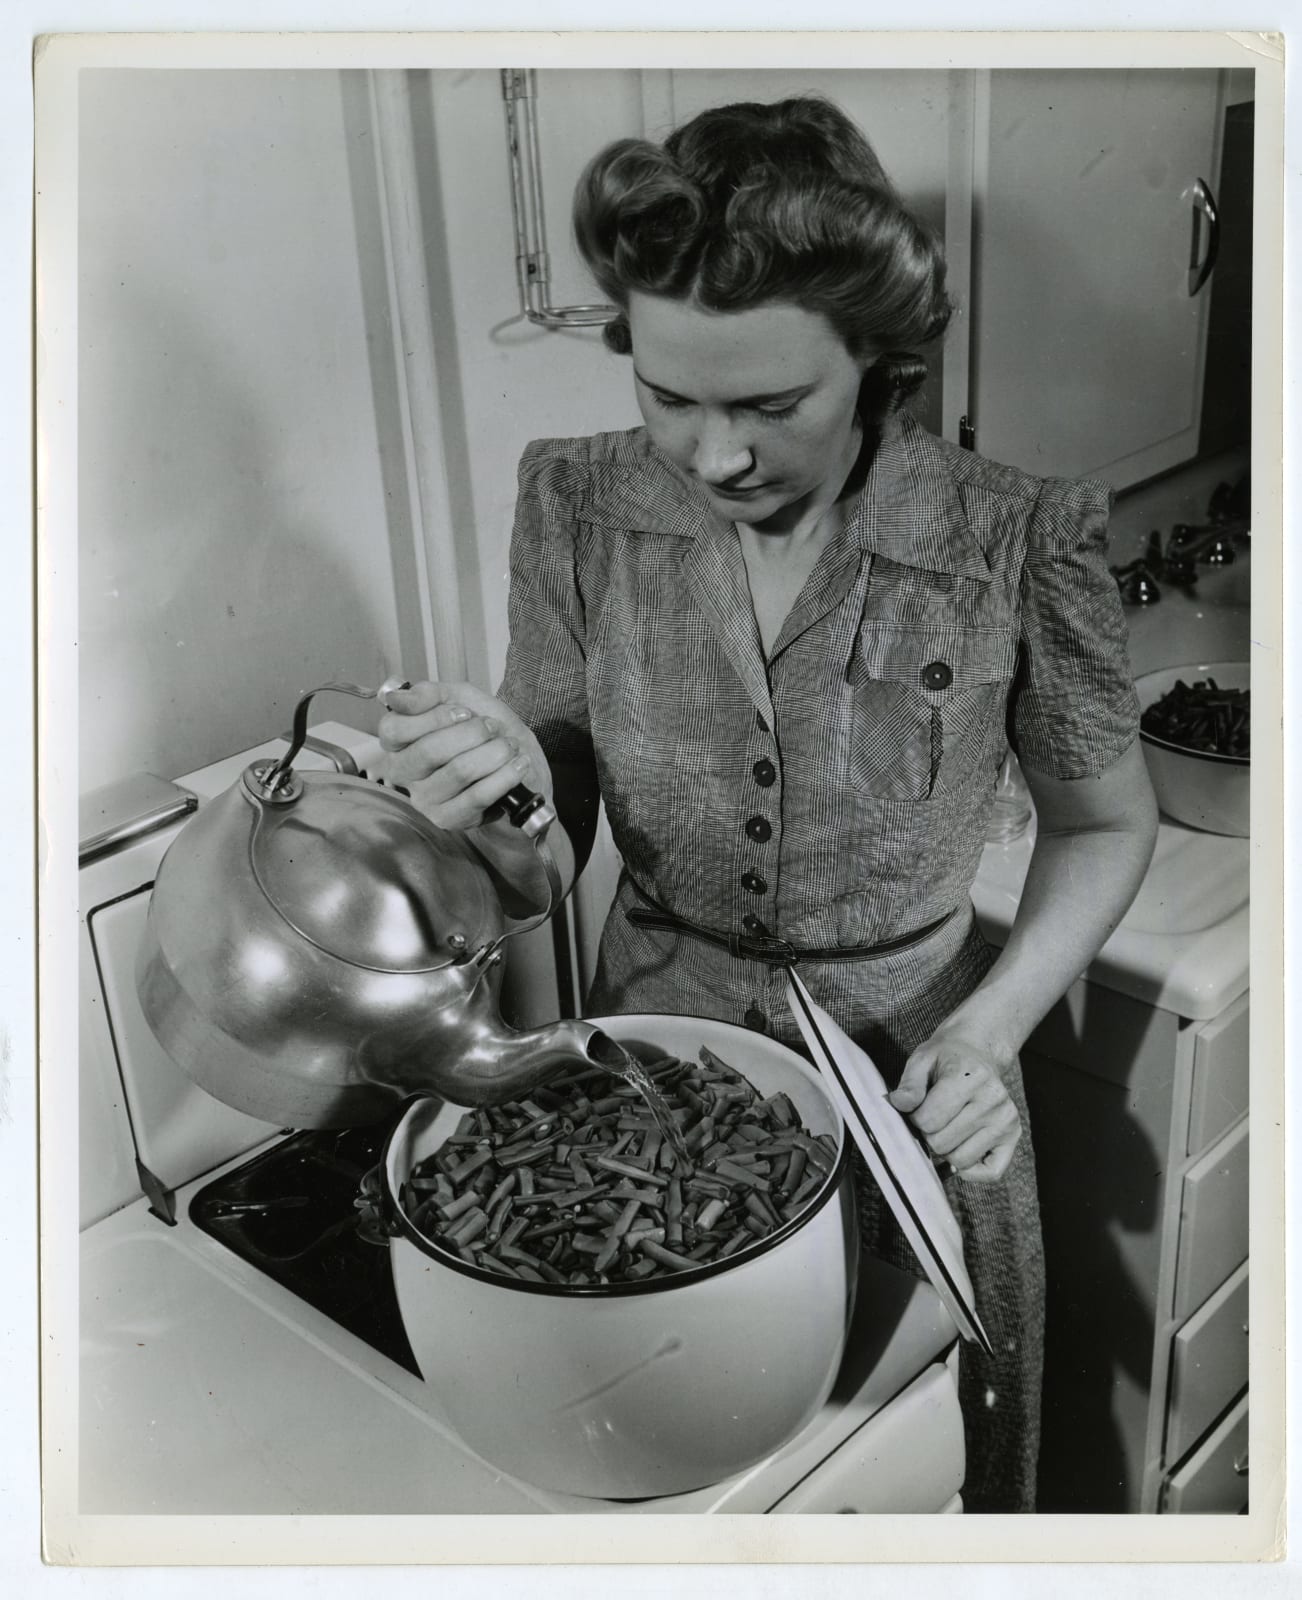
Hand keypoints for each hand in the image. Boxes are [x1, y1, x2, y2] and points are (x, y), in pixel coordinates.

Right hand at [376, 680, 548, 831]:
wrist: (518, 764)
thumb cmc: (484, 732)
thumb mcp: (460, 699)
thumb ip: (429, 694)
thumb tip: (395, 697)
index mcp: (398, 742)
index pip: (393, 729)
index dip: (434, 717)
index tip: (465, 712)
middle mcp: (404, 774)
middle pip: (428, 751)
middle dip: (472, 733)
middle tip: (494, 728)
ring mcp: (425, 800)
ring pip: (458, 771)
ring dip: (494, 753)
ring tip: (510, 746)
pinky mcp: (449, 820)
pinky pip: (477, 797)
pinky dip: (504, 776)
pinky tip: (518, 765)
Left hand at [887, 1027, 1021, 1183]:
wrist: (977, 1054)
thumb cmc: (947, 1060)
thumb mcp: (922, 1059)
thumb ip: (910, 1084)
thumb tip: (899, 1105)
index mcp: (970, 1077)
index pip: (929, 1120)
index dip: (915, 1118)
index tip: (919, 1107)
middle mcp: (993, 1099)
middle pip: (942, 1143)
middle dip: (930, 1134)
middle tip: (935, 1117)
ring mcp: (1006, 1119)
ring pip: (961, 1160)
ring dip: (947, 1149)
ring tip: (949, 1127)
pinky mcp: (1013, 1135)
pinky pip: (991, 1173)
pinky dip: (972, 1170)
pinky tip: (962, 1148)